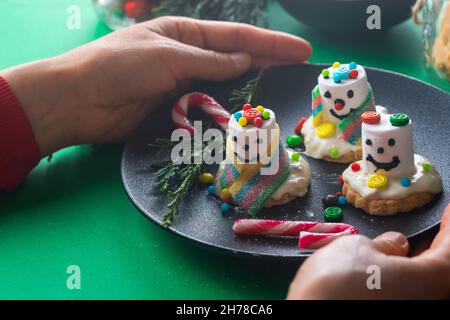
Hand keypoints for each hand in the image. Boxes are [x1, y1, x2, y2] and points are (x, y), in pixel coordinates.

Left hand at [0, 17, 310, 155]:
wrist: (80, 101)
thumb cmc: (119, 66)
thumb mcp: (167, 55)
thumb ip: (208, 61)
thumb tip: (246, 62)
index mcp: (185, 33)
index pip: (236, 38)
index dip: (271, 44)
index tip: (301, 50)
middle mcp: (188, 57)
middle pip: (236, 61)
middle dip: (268, 64)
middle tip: (301, 71)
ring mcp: (184, 85)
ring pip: (225, 87)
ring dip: (251, 90)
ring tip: (283, 93)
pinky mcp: (177, 110)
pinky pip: (209, 109)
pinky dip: (227, 112)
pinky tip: (247, 116)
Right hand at [287, 203, 449, 298]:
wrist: (310, 313)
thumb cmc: (336, 284)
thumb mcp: (358, 248)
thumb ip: (384, 244)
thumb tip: (395, 244)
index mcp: (427, 280)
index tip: (449, 211)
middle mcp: (422, 299)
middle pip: (439, 269)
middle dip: (437, 245)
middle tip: (435, 227)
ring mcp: (404, 306)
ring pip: (419, 282)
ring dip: (417, 260)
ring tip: (409, 244)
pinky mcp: (384, 310)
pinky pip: (404, 291)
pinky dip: (401, 275)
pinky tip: (387, 265)